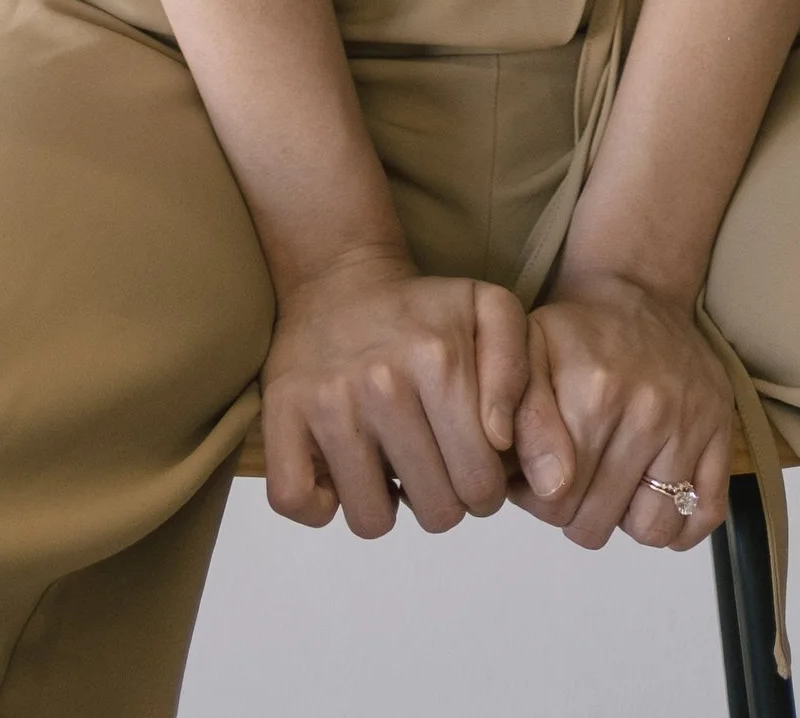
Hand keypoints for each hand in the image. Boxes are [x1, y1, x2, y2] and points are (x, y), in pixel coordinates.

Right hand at [259, 248, 534, 538]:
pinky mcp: (281, 415)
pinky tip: (341, 472)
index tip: (470, 458)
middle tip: (431, 462)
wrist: (340, 278)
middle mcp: (382, 383)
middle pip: (435, 512)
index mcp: (439, 361)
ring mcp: (327, 402)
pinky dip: (320, 504)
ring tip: (388, 463)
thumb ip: (518, 374)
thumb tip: (501, 442)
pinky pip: (297, 501)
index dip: (484, 486)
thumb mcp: (491, 312)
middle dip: (442, 499)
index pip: (482, 485)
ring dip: (385, 505)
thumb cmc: (424, 311)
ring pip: (371, 521)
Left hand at [510, 268, 734, 551]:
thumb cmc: (576, 336)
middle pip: (599, 523)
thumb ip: (521, 420)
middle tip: (574, 479)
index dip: (538, 500)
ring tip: (613, 485)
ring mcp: (693, 424)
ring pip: (651, 529)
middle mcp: (650, 411)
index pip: (555, 501)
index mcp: (594, 393)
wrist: (638, 292)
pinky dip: (679, 525)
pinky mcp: (723, 432)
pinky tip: (652, 496)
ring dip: (626, 520)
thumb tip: (546, 486)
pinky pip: (705, 514)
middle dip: (576, 512)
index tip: (539, 476)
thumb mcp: (528, 357)